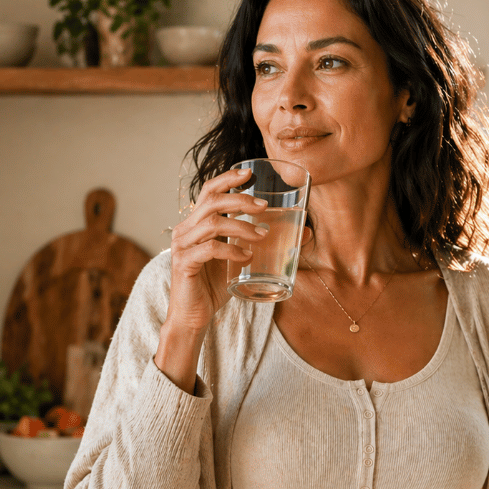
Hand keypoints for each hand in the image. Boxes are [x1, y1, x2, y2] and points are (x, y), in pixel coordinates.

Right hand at [157, 167, 268, 391]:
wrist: (194, 316)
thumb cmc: (216, 286)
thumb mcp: (244, 261)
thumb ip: (266, 245)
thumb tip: (306, 231)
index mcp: (198, 224)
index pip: (209, 192)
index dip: (227, 179)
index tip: (250, 173)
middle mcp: (186, 230)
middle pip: (210, 201)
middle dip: (240, 199)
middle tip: (264, 206)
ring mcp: (183, 246)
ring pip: (211, 223)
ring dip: (241, 226)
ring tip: (262, 235)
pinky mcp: (184, 263)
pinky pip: (208, 249)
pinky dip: (230, 249)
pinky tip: (247, 256)